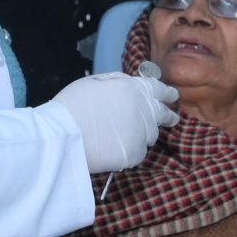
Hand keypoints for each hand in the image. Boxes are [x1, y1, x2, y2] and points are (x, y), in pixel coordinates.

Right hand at [48, 70, 179, 171]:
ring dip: (145, 132)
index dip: (167, 92)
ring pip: (151, 134)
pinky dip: (130, 149)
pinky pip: (138, 151)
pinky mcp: (135, 154)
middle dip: (168, 115)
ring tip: (130, 133)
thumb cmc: (72, 105)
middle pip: (163, 114)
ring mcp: (141, 134)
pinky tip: (116, 147)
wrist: (63, 135)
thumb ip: (118, 82)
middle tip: (172, 117)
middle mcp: (144, 110)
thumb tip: (129, 83)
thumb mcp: (95, 81)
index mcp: (134, 89)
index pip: (159, 89)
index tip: (172, 95)